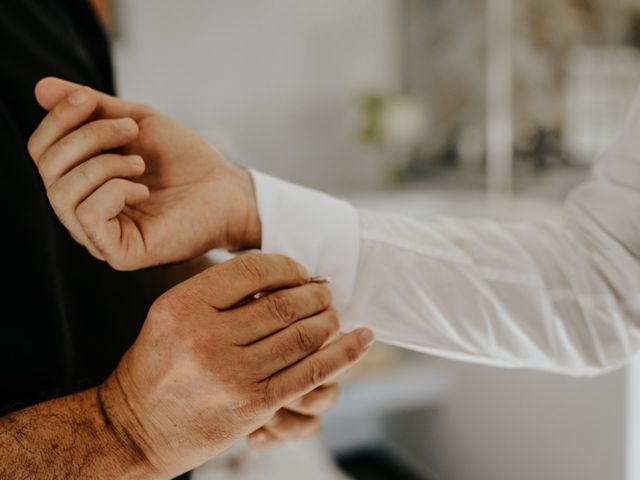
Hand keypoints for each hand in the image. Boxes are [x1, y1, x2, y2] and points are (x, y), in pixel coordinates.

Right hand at [27, 77, 260, 269]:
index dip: (57, 119)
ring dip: (103, 164)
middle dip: (87, 136)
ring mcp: (99, 236)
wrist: (228, 189)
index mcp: (82, 181)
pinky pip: (89, 216)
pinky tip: (143, 191)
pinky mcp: (119, 253)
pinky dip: (115, 191)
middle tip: (132, 130)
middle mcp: (82, 211)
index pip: (41, 151)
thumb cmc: (185, 160)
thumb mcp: (137, 121)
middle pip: (47, 169)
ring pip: (61, 193)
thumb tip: (40, 87)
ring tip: (141, 163)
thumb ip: (93, 107)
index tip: (86, 98)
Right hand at [98, 253, 373, 477]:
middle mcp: (206, 338)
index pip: (252, 270)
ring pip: (303, 335)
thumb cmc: (155, 368)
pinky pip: (312, 372)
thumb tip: (280, 275)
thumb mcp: (169, 316)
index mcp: (183, 306)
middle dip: (315, 294)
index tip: (300, 271)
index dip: (286, 266)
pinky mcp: (255, 405)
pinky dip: (343, 352)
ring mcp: (233, 374)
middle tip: (324, 292)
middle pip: (284, 303)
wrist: (133, 429)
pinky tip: (362, 338)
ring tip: (333, 314)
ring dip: (329, 319)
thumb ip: (217, 293)